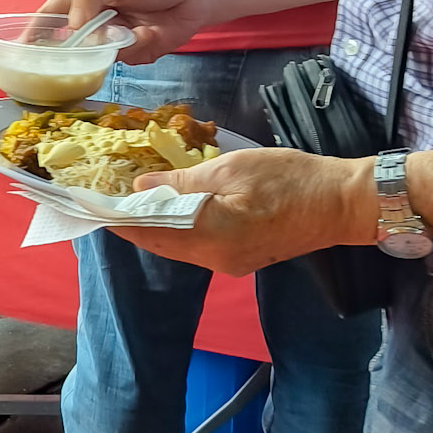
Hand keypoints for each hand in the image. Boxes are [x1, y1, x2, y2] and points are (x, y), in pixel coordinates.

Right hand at [41, 0, 209, 60]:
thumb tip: (71, 26)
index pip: (48, 17)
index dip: (32, 34)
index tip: (19, 53)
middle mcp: (94, 20)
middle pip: (68, 46)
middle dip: (72, 53)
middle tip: (79, 53)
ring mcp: (113, 38)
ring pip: (97, 57)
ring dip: (114, 47)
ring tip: (135, 27)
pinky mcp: (135, 53)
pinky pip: (126, 61)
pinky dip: (139, 48)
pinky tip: (152, 31)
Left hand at [112, 147, 376, 275]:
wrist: (342, 204)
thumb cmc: (292, 178)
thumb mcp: (232, 169)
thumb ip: (182, 183)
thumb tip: (141, 187)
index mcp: (210, 234)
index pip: (148, 229)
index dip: (116, 216)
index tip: (89, 202)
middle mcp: (213, 258)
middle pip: (157, 244)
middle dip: (128, 223)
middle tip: (102, 199)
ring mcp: (226, 263)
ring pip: (173, 248)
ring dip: (149, 228)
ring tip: (127, 202)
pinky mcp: (237, 260)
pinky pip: (192, 248)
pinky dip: (172, 231)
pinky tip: (164, 212)